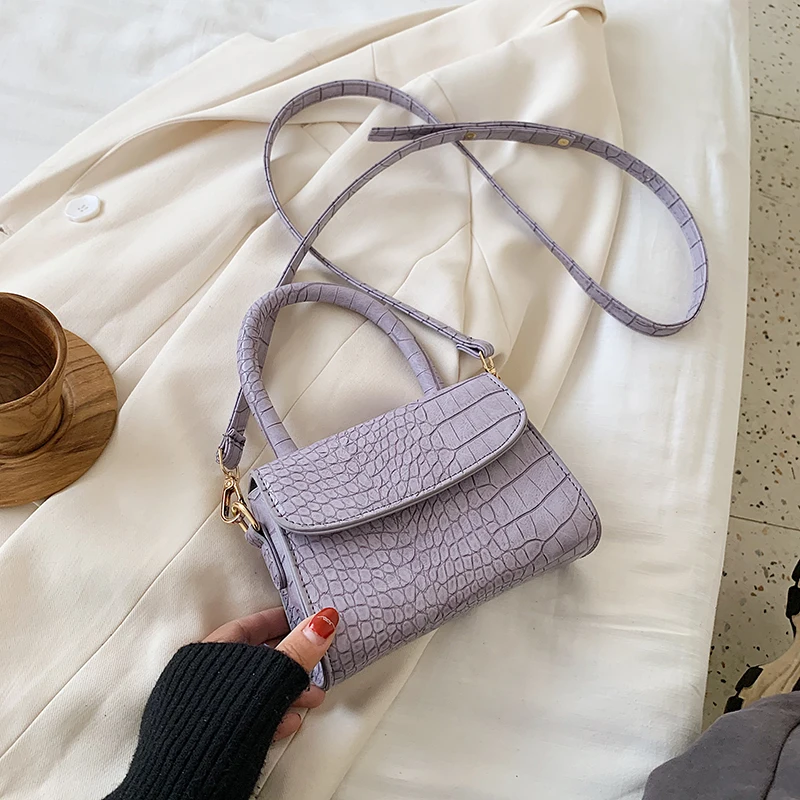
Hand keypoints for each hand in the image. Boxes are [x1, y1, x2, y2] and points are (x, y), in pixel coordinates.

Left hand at [203, 606, 338, 739]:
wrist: (200, 772)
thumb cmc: (226, 713)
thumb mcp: (273, 673)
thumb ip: (299, 647)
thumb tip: (322, 622)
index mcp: (211, 652)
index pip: (252, 626)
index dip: (280, 620)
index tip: (303, 621)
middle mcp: (206, 676)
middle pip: (258, 660)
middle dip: (293, 662)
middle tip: (316, 661)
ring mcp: (210, 706)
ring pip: (258, 690)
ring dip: (289, 691)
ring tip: (311, 698)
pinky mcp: (217, 733)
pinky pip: (250, 716)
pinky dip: (273, 715)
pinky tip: (289, 721)